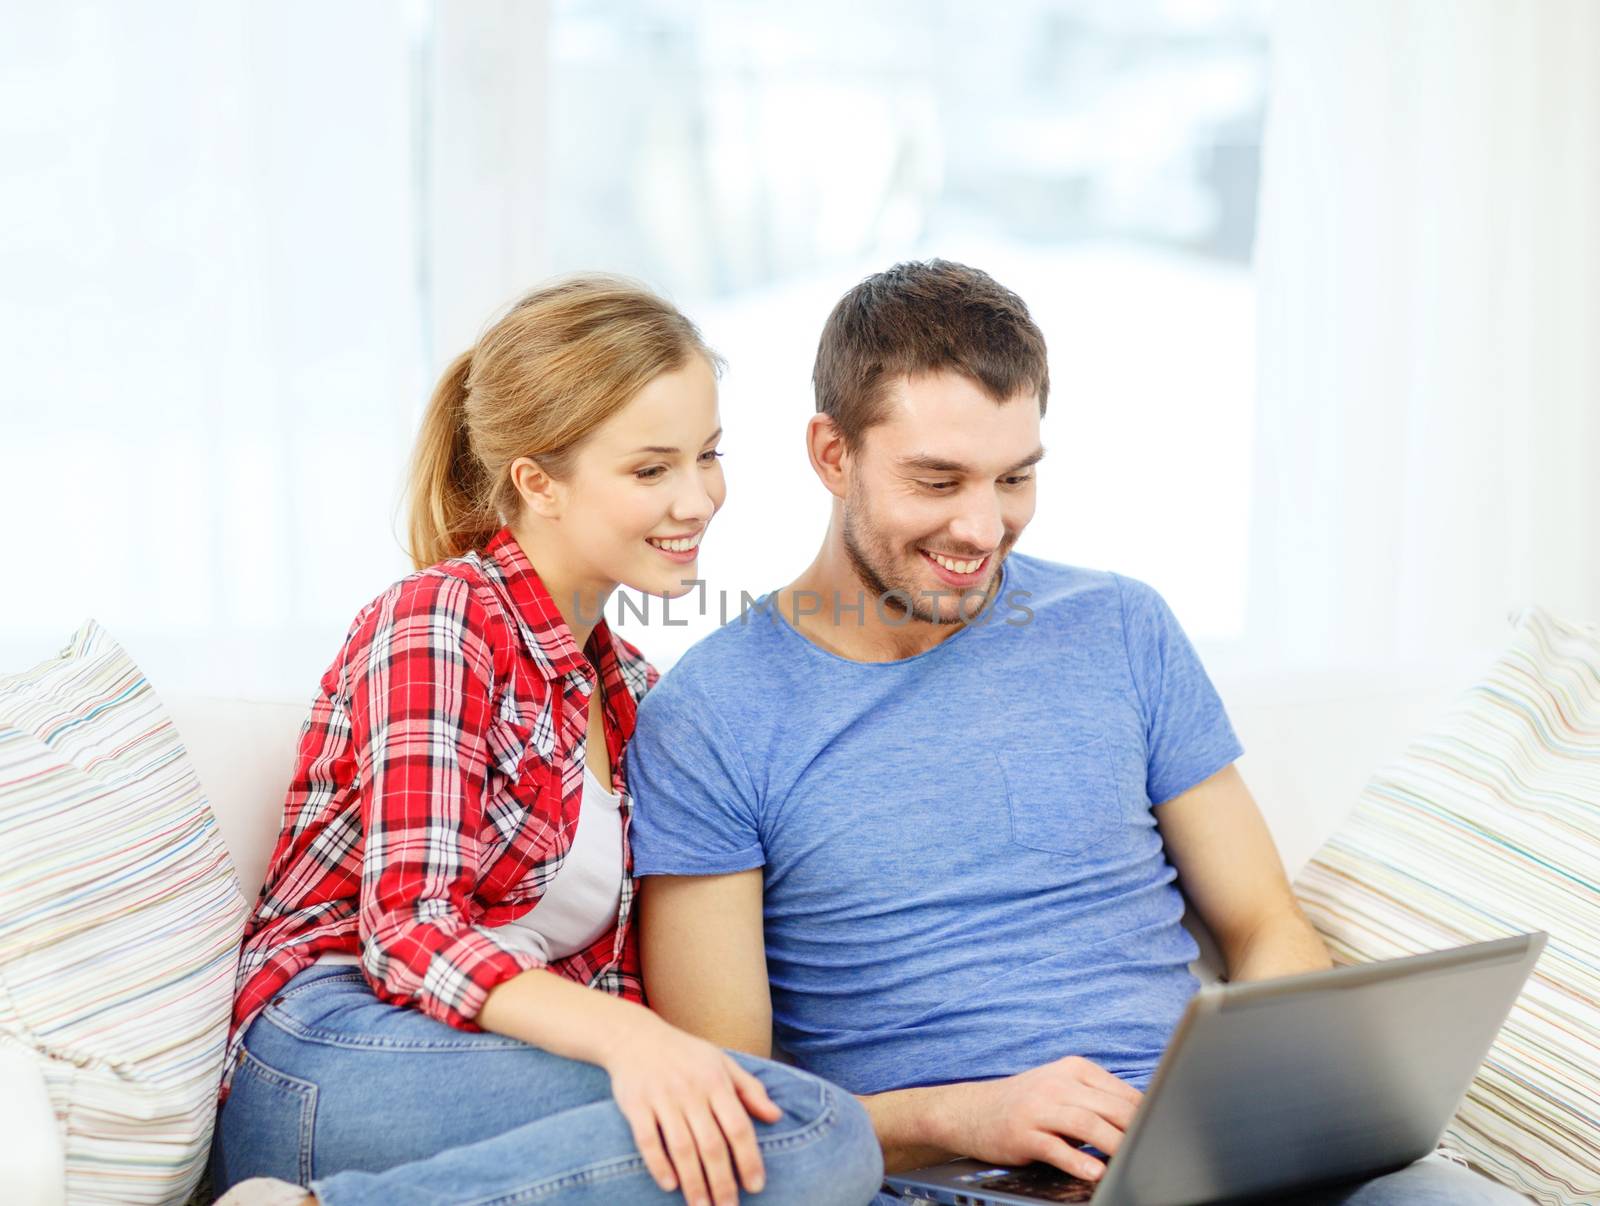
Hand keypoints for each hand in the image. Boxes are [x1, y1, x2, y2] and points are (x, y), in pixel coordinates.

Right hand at [601, 1011, 782, 1205]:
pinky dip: (659, 1164)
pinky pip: (648, 1140)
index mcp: (715, 1081)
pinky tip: (670, 1185)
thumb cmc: (685, 1054)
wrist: (634, 1036)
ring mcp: (662, 1098)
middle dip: (722, 1182)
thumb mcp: (721, 1062)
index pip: (738, 1126)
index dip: (749, 1159)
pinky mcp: (635, 1104)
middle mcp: (690, 1090)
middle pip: (711, 1145)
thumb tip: (776, 1116)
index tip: (756, 1187)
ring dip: (693, 1183)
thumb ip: (749, 1089)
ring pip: (681, 1148)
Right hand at [936, 1056, 1142, 1181]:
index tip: (1167, 1132)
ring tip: (1132, 1161)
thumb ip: (1097, 1099)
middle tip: (1157, 1149)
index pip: (1121, 1092)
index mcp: (1074, 1069)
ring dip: (1113, 1144)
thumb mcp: (1062, 1089)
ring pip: (1086, 1125)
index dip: (1147, 1114)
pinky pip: (1055, 1148)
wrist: (973, 1110)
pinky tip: (1096, 1173)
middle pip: (1108, 1107)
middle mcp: (1057, 1084)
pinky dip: (1078, 1161)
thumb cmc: (1028, 1104)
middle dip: (1136, 1130)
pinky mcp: (1023, 1133)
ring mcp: (1039, 1108)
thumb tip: (1143, 1119)